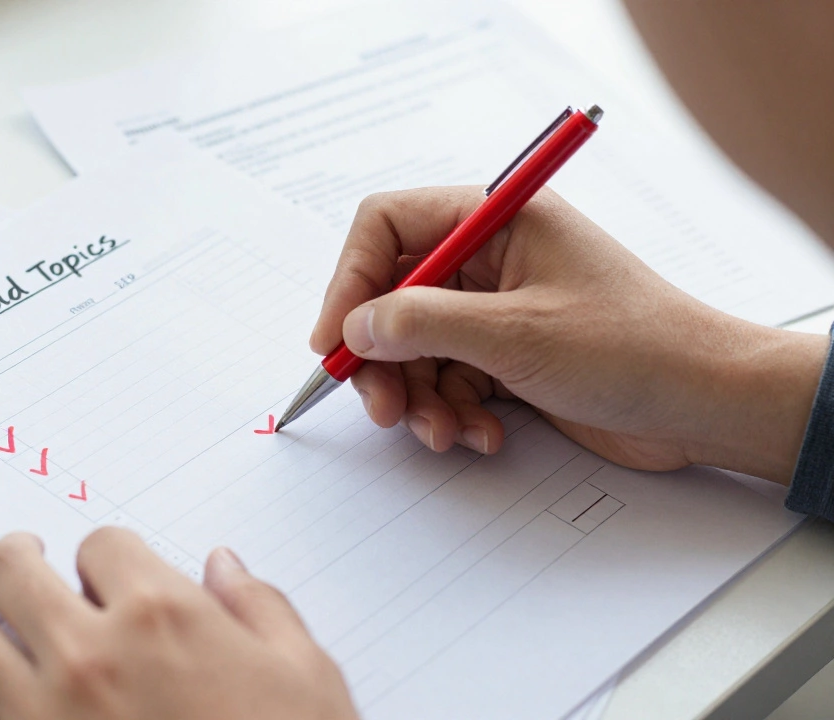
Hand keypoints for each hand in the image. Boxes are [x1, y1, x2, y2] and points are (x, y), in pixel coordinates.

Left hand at [0, 529, 358, 719]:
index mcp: (161, 618)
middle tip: (11, 554)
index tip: (107, 568)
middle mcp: (89, 656)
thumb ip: (260, 607)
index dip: (105, 552)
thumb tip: (224, 567)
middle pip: (16, 572)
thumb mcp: (307, 678)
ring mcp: (39, 717)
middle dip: (11, 554)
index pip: (104, 546)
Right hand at [310, 186, 826, 482]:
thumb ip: (422, 323)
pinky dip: (453, 414)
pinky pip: (448, 381)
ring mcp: (497, 310)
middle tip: (381, 407)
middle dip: (382, 358)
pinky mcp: (506, 357)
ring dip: (420, 398)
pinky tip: (483, 437)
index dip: (350, 279)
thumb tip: (354, 328)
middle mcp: (489, 258)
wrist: (705, 404)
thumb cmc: (634, 347)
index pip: (388, 226)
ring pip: (415, 348)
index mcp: (496, 219)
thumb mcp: (516, 333)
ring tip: (445, 433)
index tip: (334, 339)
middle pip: (392, 297)